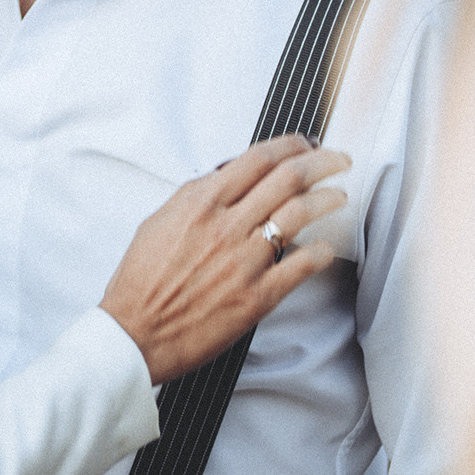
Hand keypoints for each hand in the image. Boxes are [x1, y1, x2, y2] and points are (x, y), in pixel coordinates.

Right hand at [98, 135, 349, 384]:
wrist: (136, 331)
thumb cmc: (141, 281)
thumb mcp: (158, 221)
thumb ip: (194, 197)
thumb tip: (225, 179)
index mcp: (200, 203)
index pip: (257, 158)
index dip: (289, 144)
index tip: (302, 143)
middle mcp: (226, 226)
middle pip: (288, 178)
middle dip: (322, 162)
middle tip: (337, 160)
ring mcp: (245, 260)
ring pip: (301, 214)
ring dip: (328, 199)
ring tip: (339, 195)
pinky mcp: (258, 295)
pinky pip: (303, 265)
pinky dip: (321, 252)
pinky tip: (325, 248)